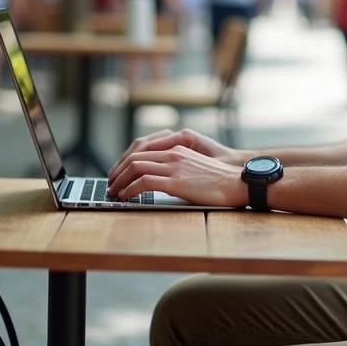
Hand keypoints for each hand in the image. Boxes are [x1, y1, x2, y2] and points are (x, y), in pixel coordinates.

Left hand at [106, 145, 246, 206]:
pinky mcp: (176, 182)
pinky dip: (129, 189)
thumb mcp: (194, 167)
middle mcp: (173, 154)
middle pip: (134, 157)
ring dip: (119, 181)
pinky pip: (144, 182)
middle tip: (110, 184)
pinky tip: (125, 197)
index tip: (117, 174)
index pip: (141, 150)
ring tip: (113, 192)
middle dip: (117, 172)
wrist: (237, 184)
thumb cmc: (219, 180)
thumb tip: (158, 179)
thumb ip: (176, 168)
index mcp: (177, 148)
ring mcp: (174, 167)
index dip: (124, 162)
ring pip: (135, 167)